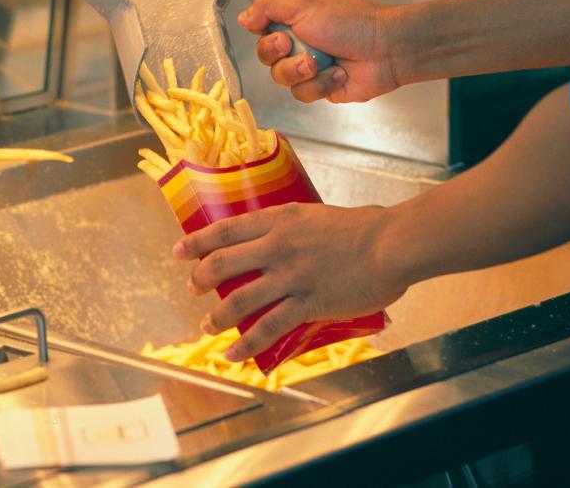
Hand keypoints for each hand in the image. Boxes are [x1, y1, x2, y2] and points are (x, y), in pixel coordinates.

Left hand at [172, 202, 398, 361]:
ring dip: (217, 316)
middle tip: (193, 288)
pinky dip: (246, 344)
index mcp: (280, 220)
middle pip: (223, 263)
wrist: (390, 245)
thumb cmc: (364, 228)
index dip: (197, 241)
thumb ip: (296, 228)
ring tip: (207, 326)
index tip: (179, 251)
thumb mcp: (318, 215)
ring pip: (239, 299)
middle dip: (200, 278)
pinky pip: (268, 327)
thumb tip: (286, 240)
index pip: (225, 230)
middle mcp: (277, 246)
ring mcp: (290, 276)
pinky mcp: (307, 302)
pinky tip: (234, 354)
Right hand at [237, 0, 404, 102]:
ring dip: (298, 70)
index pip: (261, 24)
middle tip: (292, 43)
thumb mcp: (303, 1)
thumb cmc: (350, 20)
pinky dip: (320, 84)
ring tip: (319, 62)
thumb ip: (267, 6)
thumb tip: (243, 18)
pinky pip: (302, 93)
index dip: (261, 29)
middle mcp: (299, 39)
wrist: (386, 49)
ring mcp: (309, 65)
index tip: (268, 27)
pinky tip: (338, 73)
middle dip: (276, 52)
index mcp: (294, 15)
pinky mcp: (320, 87)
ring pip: (280, 77)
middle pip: (265, 55)